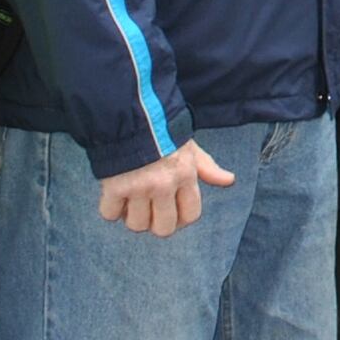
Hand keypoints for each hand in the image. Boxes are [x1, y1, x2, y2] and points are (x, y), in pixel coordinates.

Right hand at [97, 140, 238, 234]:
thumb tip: (229, 180)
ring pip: (136, 225)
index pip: (191, 215)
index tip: (170, 212)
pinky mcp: (114, 186)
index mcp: (185, 174)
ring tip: (130, 199)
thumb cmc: (160, 130)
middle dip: (155, 223)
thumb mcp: (188, 145)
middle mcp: (164, 184)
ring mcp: (139, 187)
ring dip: (131, 216)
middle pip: (163, 229)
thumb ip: (206, 167)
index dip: (180, 219)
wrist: (126, 110)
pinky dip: (110, 208)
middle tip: (148, 209)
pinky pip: (110, 214)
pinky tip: (114, 194)